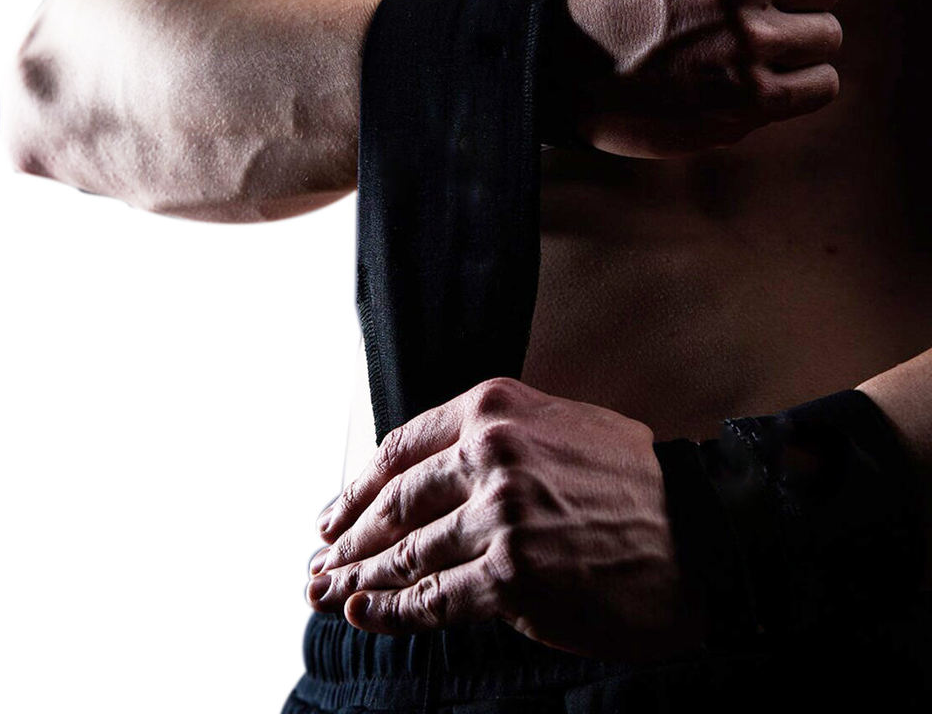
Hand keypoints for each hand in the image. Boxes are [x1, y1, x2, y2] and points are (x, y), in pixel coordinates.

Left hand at [305, 377, 700, 661]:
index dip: (358, 486)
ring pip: (405, 552)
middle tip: (321, 558)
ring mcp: (499, 516)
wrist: (701, 532)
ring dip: (358, 577)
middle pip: (393, 501)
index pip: (400, 448)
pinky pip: (433, 597)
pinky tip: (364, 613)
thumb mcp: (558, 425)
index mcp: (495, 410)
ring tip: (326, 590)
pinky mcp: (512, 576)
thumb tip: (427, 477)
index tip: (335, 513)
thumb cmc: (631, 481)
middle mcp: (489, 454)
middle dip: (348, 537)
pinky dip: (391, 610)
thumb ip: (491, 439)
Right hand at [561, 0, 857, 156]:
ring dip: (794, 46)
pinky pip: (821, 84)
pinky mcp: (747, 95)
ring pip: (827, 35)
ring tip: (741, 55)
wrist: (561, 63)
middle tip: (741, 21)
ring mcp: (745, 35)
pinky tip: (756, 84)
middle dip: (795, 3)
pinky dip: (800, 85)